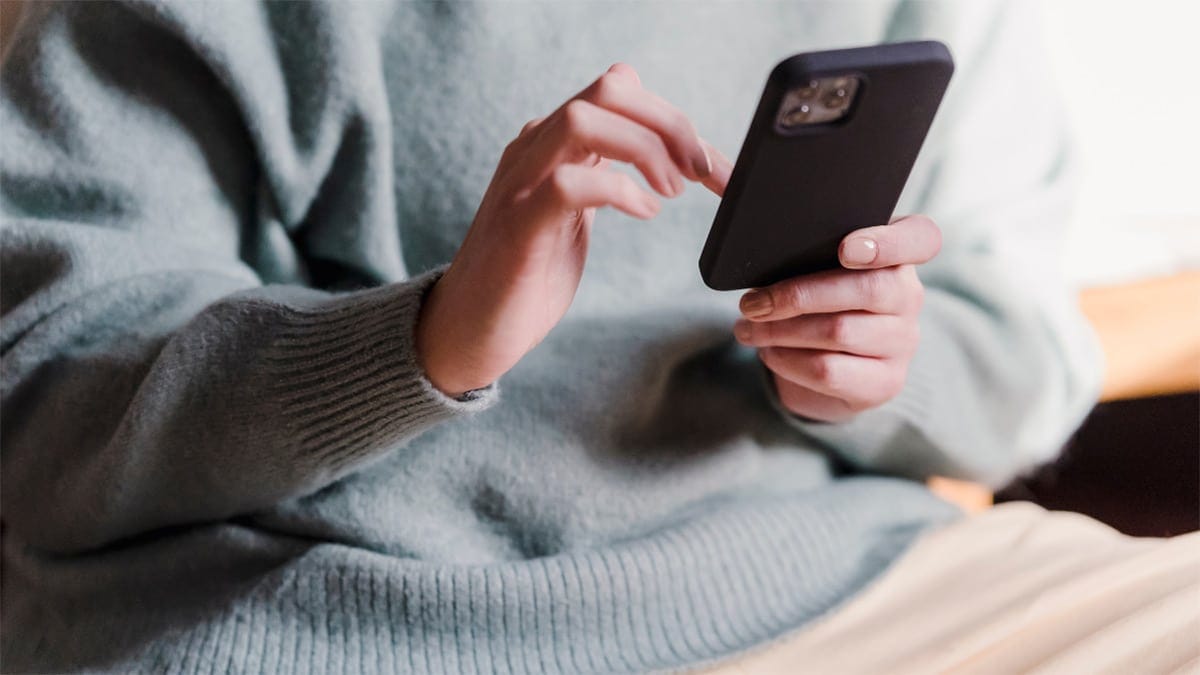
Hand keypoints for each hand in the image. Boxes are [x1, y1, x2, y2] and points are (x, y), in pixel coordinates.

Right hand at [417, 63, 733, 395]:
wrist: (468, 330)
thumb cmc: (527, 276)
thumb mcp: (575, 213)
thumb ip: (603, 172)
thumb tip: (658, 147)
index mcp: (551, 144)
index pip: (619, 90)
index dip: (674, 118)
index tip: (712, 165)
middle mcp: (533, 150)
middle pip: (608, 90)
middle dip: (670, 124)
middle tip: (702, 173)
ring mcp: (521, 184)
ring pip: (584, 120)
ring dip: (645, 149)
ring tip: (671, 192)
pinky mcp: (518, 226)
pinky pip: (568, 183)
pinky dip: (618, 190)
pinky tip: (644, 212)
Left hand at [733, 216, 941, 421]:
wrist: (831, 366)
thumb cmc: (814, 296)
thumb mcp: (807, 258)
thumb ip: (779, 220)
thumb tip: (719, 177)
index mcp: (898, 253)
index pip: (922, 238)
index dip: (888, 243)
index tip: (847, 249)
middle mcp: (910, 296)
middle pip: (865, 289)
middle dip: (796, 294)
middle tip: (750, 302)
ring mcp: (902, 342)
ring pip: (839, 332)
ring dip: (780, 330)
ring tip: (746, 326)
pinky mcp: (884, 382)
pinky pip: (830, 370)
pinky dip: (788, 360)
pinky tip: (768, 351)